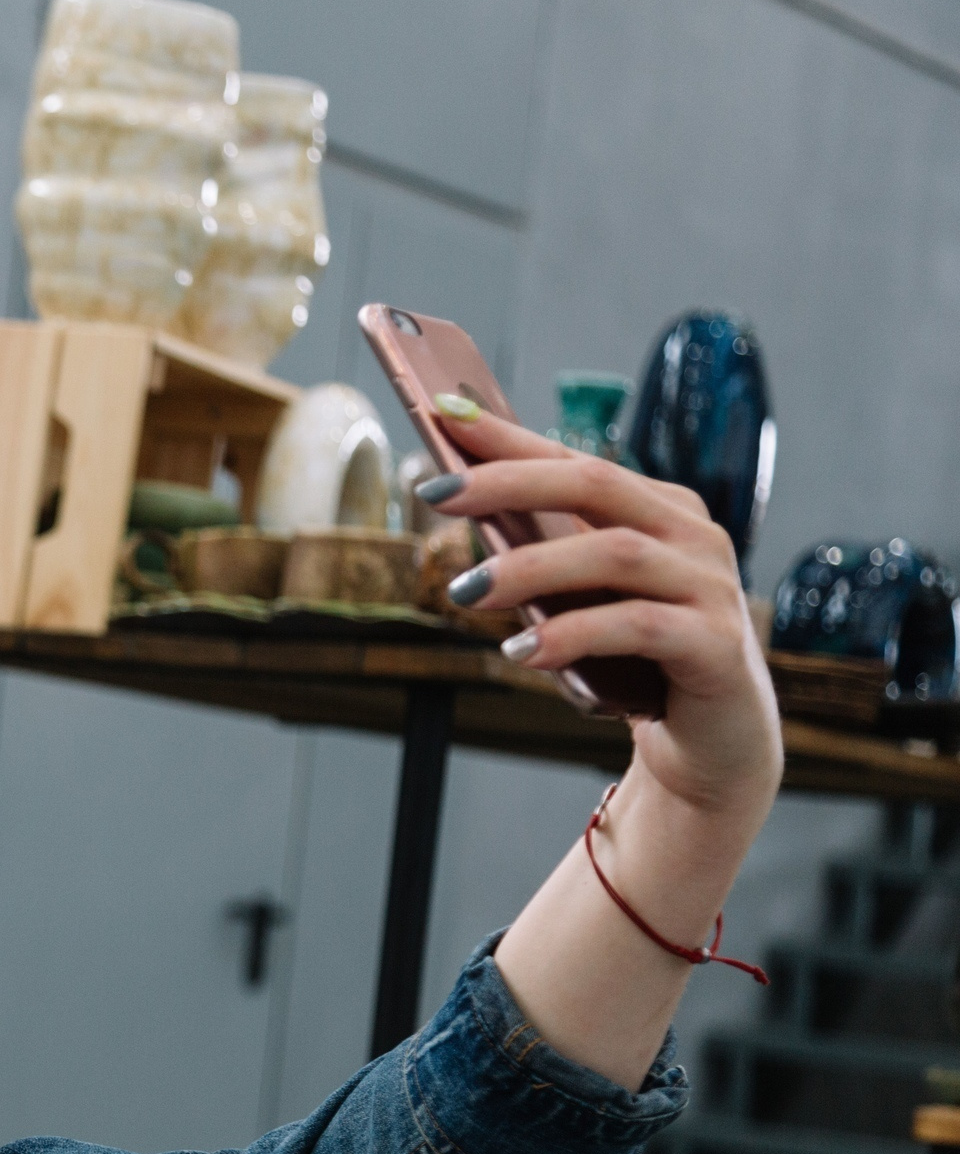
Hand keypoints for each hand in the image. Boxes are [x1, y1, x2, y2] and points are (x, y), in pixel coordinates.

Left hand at [431, 406, 781, 827]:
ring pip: (614, 553)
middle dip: (510, 482)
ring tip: (466, 591)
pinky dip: (573, 635)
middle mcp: (691, 535)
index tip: (445, 415)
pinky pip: (638, 627)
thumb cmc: (637, 658)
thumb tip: (462, 509)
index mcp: (659, 509)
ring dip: (530, 568)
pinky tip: (524, 650)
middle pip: (596, 485)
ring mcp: (710, 586)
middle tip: (437, 492)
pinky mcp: (715, 645)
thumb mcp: (585, 600)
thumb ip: (545, 556)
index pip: (576, 460)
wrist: (712, 738)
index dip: (511, 438)